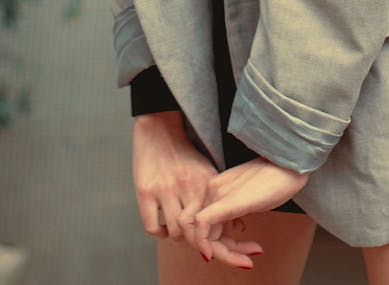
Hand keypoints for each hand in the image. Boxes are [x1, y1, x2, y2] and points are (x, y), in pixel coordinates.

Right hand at [132, 112, 262, 268]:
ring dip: (180, 238)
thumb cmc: (186, 151)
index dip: (230, 250)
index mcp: (206, 183)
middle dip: (204, 247)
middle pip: (197, 234)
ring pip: (176, 233)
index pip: (218, 225)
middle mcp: (187, 187)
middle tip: (206, 251)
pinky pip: (154, 227)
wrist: (159, 124)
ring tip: (183, 232)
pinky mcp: (144, 191)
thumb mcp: (208, 172)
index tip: (244, 263)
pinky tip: (166, 227)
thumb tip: (240, 227)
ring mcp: (164, 189)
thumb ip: (222, 199)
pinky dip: (161, 232)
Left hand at [180, 157, 308, 264]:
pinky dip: (207, 244)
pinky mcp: (228, 200)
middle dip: (219, 251)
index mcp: (215, 186)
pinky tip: (229, 255)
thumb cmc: (275, 179)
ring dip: (223, 253)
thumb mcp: (248, 198)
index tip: (236, 250)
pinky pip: (203, 224)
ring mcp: (218, 192)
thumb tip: (233, 229)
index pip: (200, 221)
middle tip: (245, 260)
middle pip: (198, 230)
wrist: (290, 164)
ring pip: (201, 232)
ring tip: (248, 259)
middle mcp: (211, 188)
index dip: (213, 241)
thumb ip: (235, 210)